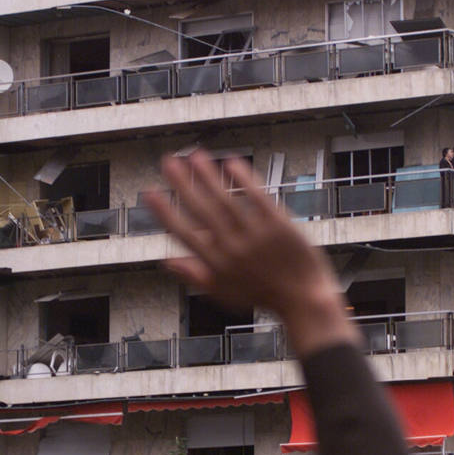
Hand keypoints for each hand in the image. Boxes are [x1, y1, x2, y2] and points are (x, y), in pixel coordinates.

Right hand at [146, 150, 358, 356]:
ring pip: (226, 200)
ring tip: (195, 155)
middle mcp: (233, 249)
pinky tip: (231, 163)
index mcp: (216, 264)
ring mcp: (256, 236)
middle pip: (202, 210)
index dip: (164, 212)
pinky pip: (258, 197)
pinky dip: (244, 180)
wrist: (303, 299)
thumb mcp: (222, 292)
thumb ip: (194, 275)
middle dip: (182, 184)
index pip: (183, 233)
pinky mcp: (279, 225)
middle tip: (167, 162)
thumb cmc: (261, 295)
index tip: (150, 193)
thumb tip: (166, 262)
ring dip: (208, 176)